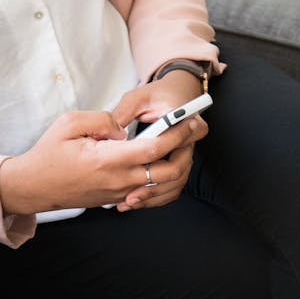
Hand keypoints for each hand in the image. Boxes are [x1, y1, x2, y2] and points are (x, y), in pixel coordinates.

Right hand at [0, 108, 203, 215]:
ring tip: (181, 144)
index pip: (155, 148)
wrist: (34, 187)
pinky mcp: (117, 199)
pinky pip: (148, 193)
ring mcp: (119, 193)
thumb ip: (102, 119)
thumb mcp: (70, 123)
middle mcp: (118, 180)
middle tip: (192, 131)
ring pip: (162, 186)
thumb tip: (124, 128)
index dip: (178, 133)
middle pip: (168, 172)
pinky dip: (162, 180)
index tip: (190, 119)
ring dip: (177, 165)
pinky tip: (161, 161)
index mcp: (108, 160)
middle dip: (186, 151)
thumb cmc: (49, 154)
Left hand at [110, 73, 208, 212]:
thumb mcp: (137, 98)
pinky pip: (171, 188)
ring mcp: (184, 157)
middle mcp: (189, 142)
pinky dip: (154, 197)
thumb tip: (110, 133)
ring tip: (128, 202)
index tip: (143, 168)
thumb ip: (124, 112)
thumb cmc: (155, 96)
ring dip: (153, 196)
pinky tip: (133, 202)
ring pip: (175, 184)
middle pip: (178, 170)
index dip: (166, 153)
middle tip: (131, 194)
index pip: (185, 138)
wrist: (173, 99)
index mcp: (185, 120)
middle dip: (155, 185)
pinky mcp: (178, 167)